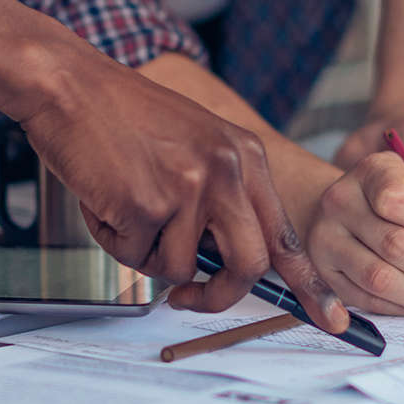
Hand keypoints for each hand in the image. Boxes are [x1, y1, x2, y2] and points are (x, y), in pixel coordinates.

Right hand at [19, 54, 351, 333]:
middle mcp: (228, 171)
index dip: (310, 284)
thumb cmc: (122, 116)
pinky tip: (102, 198)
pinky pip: (133, 256)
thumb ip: (220, 197)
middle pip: (250, 265)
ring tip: (122, 207)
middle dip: (218, 296)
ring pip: (179, 267)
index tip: (333, 319)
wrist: (69, 84)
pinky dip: (111, 239)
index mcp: (246, 157)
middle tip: (188, 298)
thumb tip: (224, 264)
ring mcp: (189, 188)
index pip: (287, 234)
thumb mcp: (195, 144)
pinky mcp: (146, 204)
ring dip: (144, 253)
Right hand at [304, 152, 403, 316]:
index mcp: (372, 172)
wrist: (348, 210)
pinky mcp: (325, 273)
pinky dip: (401, 309)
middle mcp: (341, 202)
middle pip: (392, 245)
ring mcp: (325, 239)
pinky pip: (365, 299)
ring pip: (377, 278)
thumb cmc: (401, 199)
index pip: (395, 199)